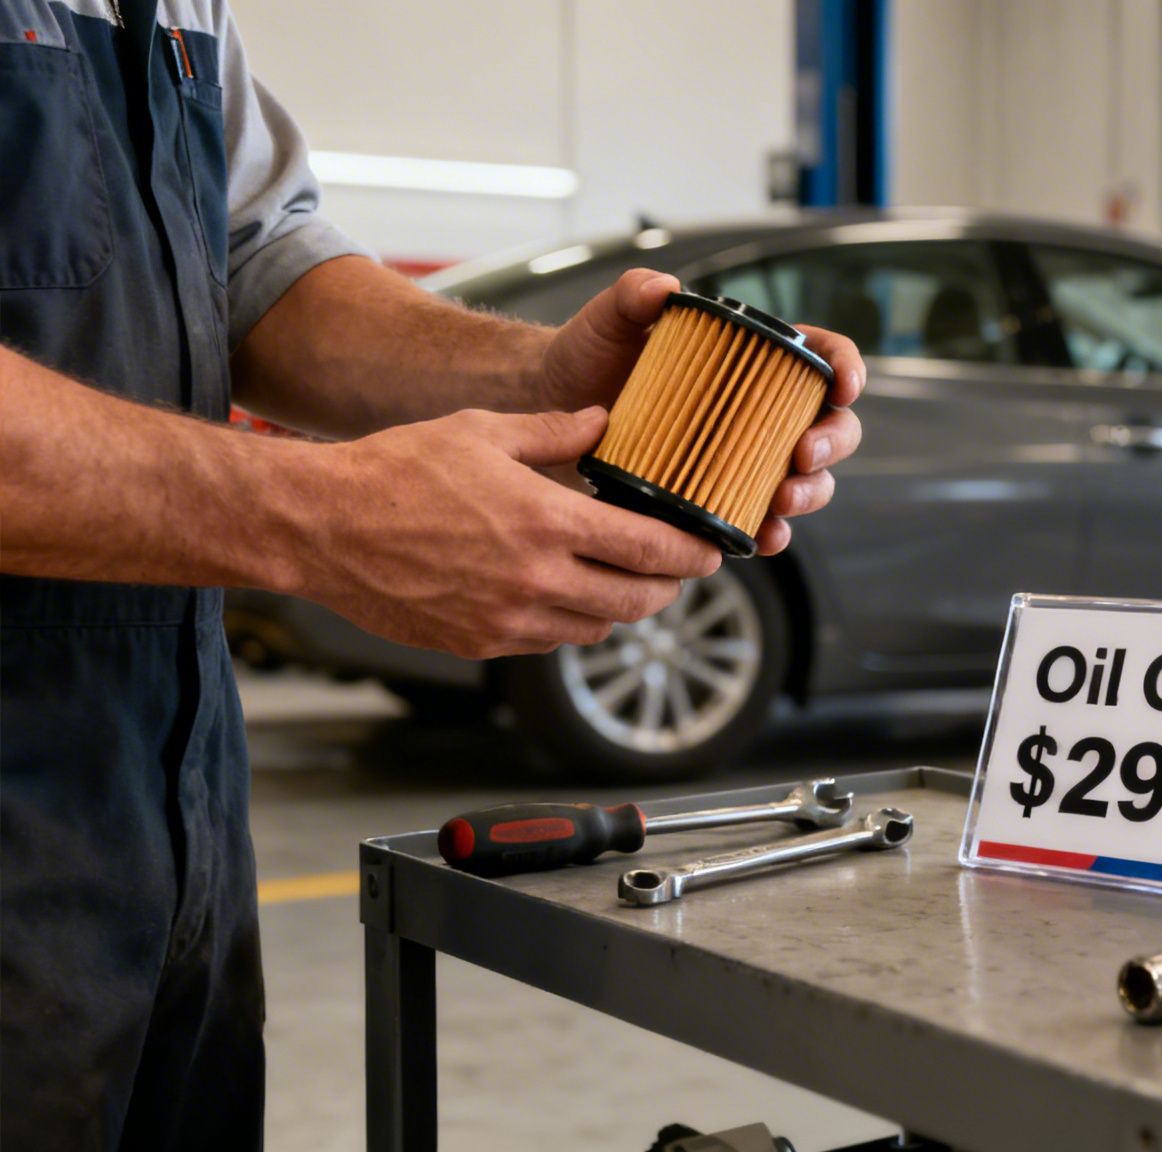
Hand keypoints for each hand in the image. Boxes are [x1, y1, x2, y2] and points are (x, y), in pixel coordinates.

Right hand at [304, 406, 720, 658]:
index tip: (711, 551)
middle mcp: (536, 580)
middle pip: (638, 600)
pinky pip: (549, 642)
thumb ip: (554, 429)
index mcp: (547, 520)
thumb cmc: (395, 469)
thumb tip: (604, 421)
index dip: (693, 554)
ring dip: (618, 605)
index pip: (651, 549)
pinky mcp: (479, 644)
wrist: (320, 527)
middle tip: (675, 569)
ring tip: (618, 576)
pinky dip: (567, 622)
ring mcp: (507, 620)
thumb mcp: (482, 430)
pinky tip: (560, 592)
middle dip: (667, 586)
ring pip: (597, 626)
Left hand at [538, 270, 868, 556]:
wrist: (552, 409)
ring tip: (780, 499)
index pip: (821, 358)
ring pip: (809, 480)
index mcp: (754, 361)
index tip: (842, 387)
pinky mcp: (722, 500)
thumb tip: (664, 288)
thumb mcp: (609, 319)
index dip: (846, 369)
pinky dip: (771, 534)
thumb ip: (633, 294)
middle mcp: (761, 412)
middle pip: (832, 427)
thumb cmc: (589, 357)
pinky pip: (763, 523)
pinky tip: (760, 537)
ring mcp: (747, 460)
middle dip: (832, 443)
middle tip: (803, 455)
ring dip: (808, 493)